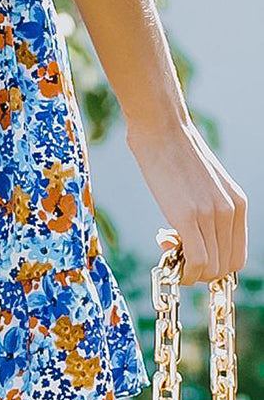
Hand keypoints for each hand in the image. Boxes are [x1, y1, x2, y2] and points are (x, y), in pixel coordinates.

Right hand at [126, 115, 247, 284]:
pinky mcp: (188, 215)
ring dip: (190, 272)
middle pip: (226, 267)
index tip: (192, 257)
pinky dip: (184, 271)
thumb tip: (187, 234)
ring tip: (168, 250)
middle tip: (176, 254)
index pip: (237, 256)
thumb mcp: (203, 183)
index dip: (215, 266)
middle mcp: (230, 211)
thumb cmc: (174, 151)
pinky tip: (169, 262)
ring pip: (211, 268)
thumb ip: (205, 208)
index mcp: (238, 203)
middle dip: (200, 272)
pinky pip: (196, 260)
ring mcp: (211, 214)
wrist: (161, 127)